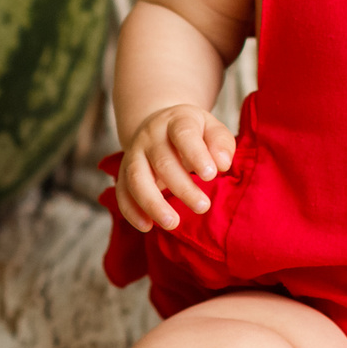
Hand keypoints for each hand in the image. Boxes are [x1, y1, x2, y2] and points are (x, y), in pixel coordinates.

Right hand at [115, 103, 233, 232]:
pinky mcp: (123, 173)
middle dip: (182, 187)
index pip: (184, 134)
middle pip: (162, 161)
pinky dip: (131, 211)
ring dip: (152, 203)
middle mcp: (151, 136)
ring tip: (172, 223)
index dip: (197, 154)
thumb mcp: (211, 129)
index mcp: (176, 121)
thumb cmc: (194, 133)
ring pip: (136, 178)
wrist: (159, 126)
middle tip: (203, 207)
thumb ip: (221, 144)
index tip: (211, 175)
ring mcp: (134, 154)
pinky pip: (122, 192)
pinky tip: (147, 226)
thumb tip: (223, 164)